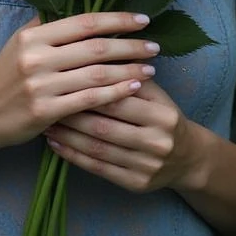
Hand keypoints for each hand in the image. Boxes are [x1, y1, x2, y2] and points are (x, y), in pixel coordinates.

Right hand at [0, 12, 158, 155]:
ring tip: (150, 69)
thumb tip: (77, 0)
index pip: (84, 22)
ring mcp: (40, 85)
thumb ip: (47, 27)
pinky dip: (115, 93)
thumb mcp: (19, 44)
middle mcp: (36, 57)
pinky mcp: (45, 112)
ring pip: (96, 74)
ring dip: (128, 71)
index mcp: (33, 35)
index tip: (143, 19)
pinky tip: (133, 89)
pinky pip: (89, 100)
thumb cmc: (5, 77)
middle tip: (154, 45)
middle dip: (130, 45)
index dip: (116, 19)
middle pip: (95, 47)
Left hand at [44, 79, 202, 193]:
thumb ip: (131, 76)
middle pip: (104, 126)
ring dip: (67, 136)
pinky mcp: (136, 184)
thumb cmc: (163, 117)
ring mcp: (147, 166)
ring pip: (98, 148)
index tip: (62, 81)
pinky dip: (74, 156)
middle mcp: (157, 141)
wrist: (189, 158)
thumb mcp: (156, 94)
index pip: (118, 100)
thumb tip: (95, 50)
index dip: (89, 90)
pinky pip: (98, 169)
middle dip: (72, 114)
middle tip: (46, 102)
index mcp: (163, 114)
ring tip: (46, 123)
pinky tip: (56, 145)